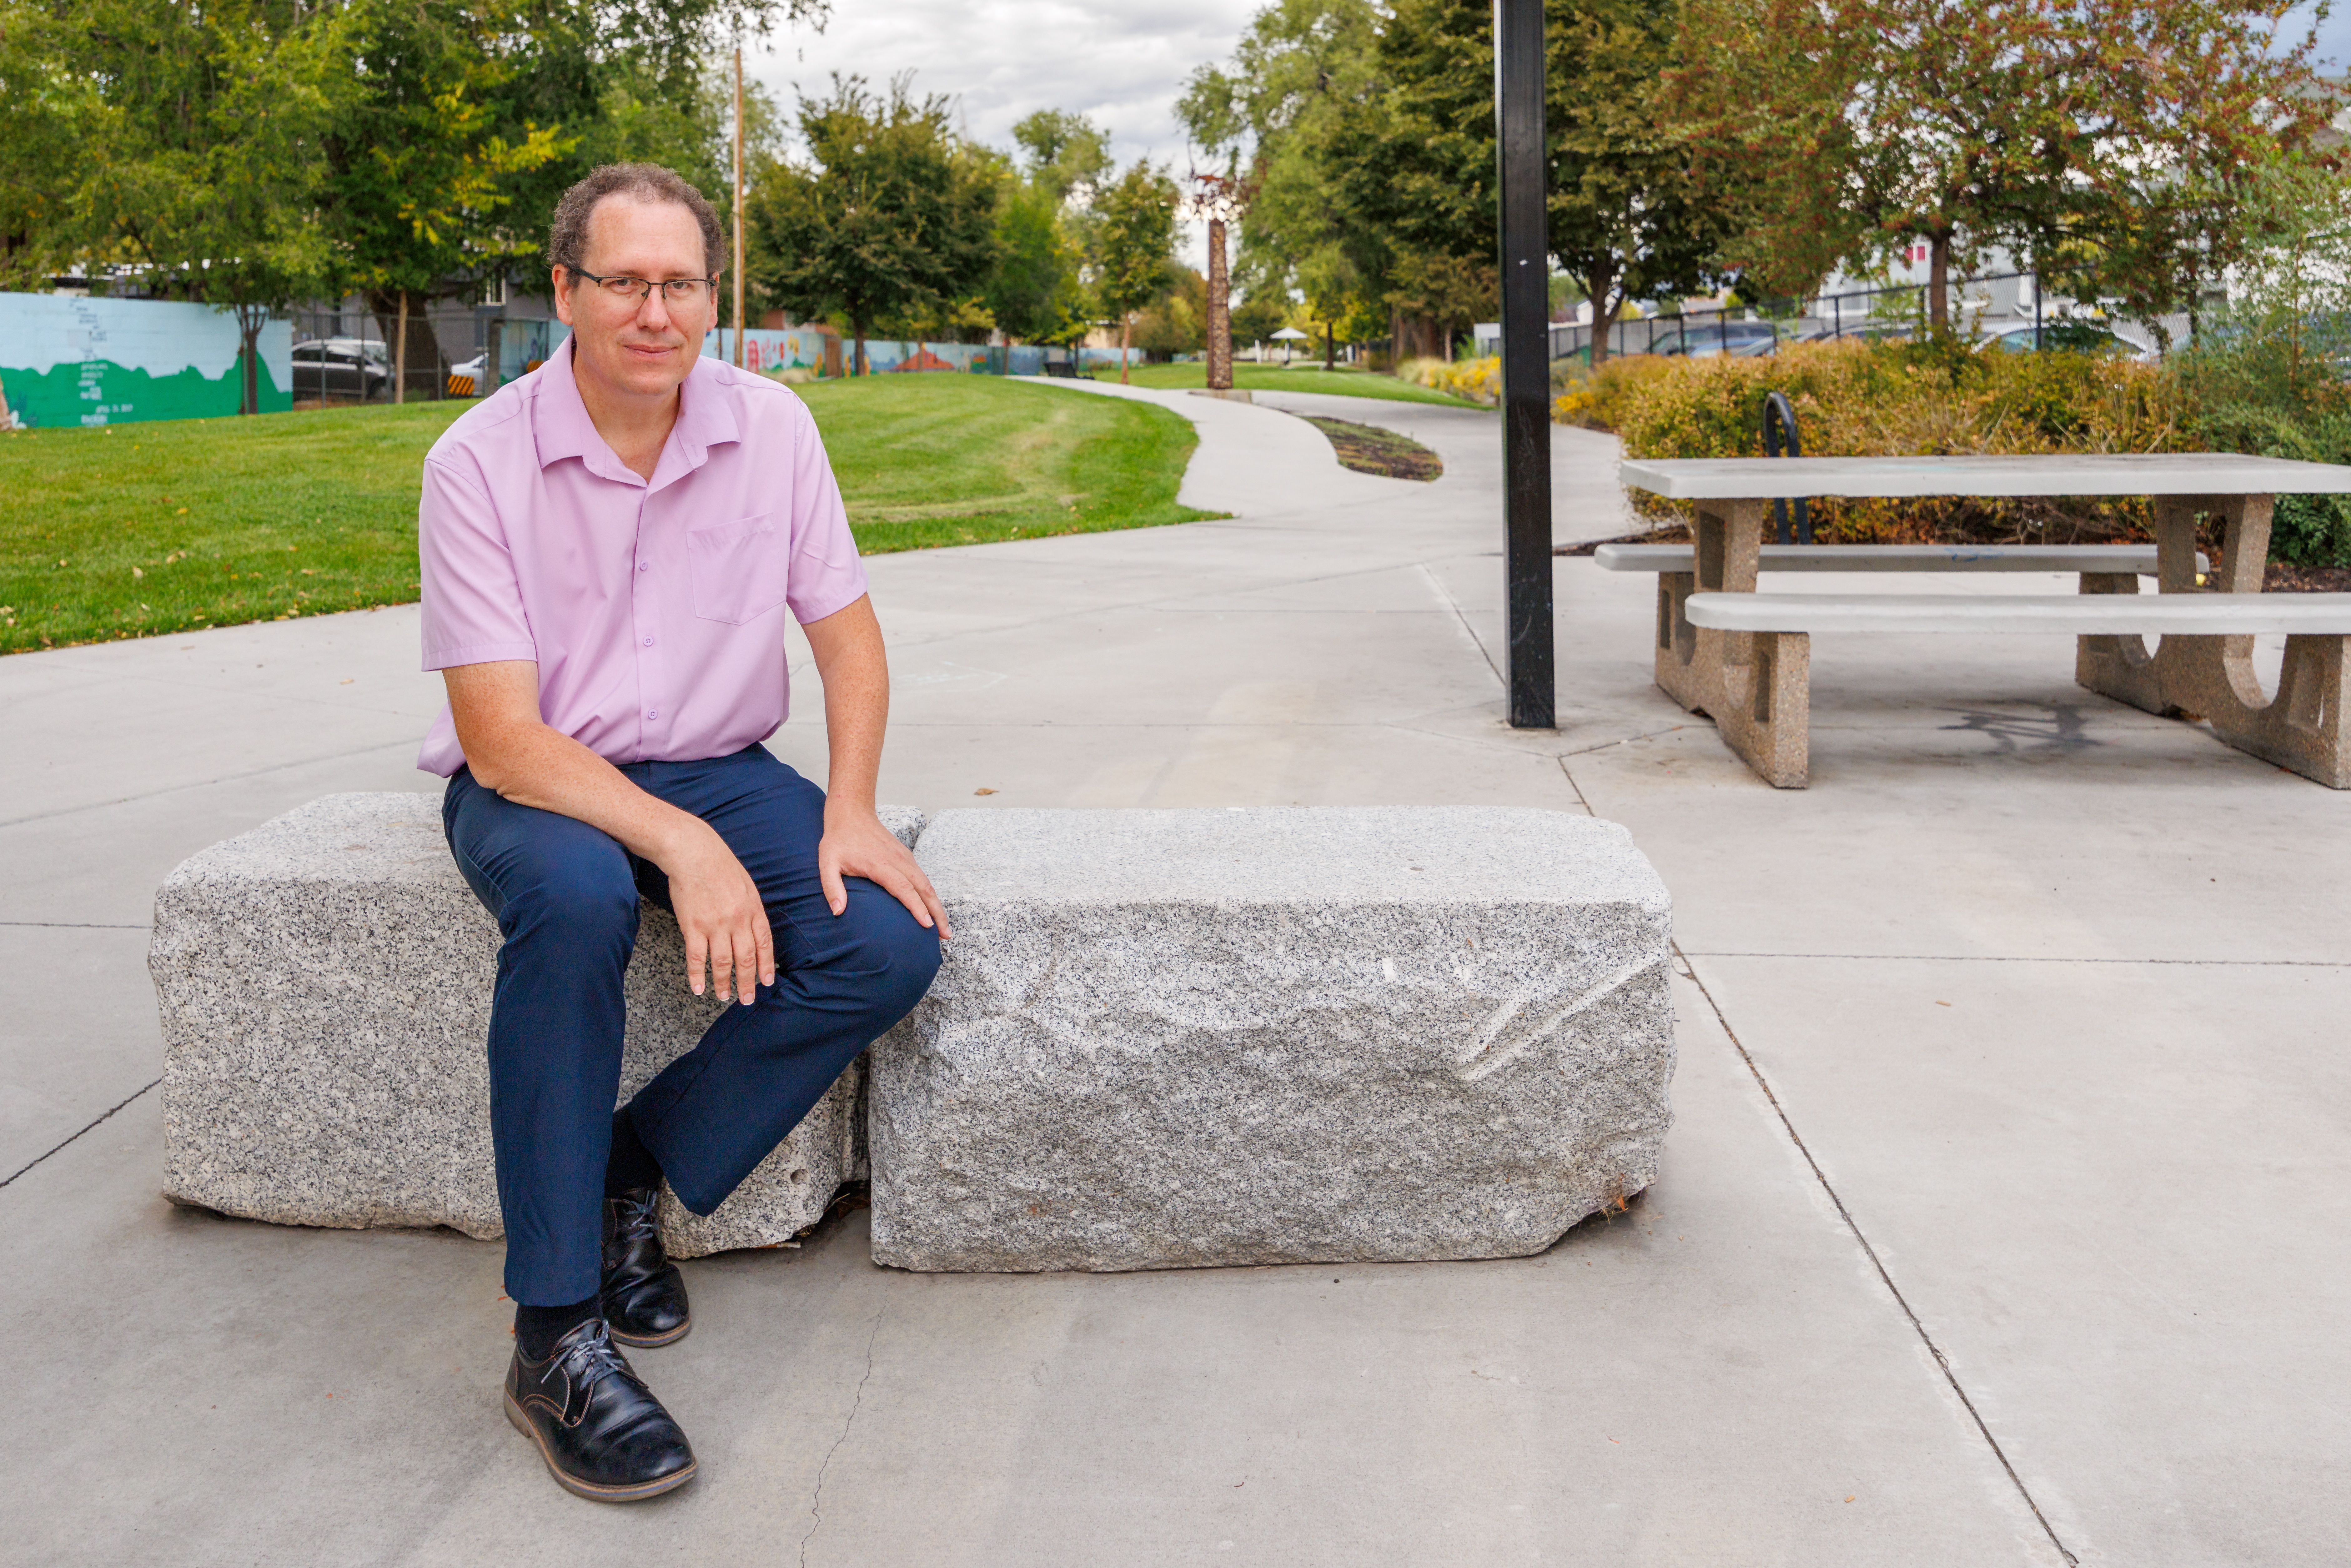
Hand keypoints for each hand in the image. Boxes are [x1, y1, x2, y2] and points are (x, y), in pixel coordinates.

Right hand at [661, 822, 775, 1004]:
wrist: (693, 852)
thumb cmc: (719, 865)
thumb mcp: (745, 885)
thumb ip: (750, 909)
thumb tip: (754, 930)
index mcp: (753, 909)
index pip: (764, 944)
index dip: (766, 965)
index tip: (767, 982)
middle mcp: (738, 920)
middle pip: (747, 958)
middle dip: (748, 982)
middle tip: (747, 999)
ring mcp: (715, 924)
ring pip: (723, 962)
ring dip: (724, 983)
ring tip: (723, 996)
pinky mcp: (693, 925)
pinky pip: (696, 957)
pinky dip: (697, 975)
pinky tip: (698, 988)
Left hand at [819, 802, 949, 938]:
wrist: (851, 813)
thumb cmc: (838, 840)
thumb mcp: (827, 862)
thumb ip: (831, 887)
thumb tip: (838, 912)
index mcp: (880, 864)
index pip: (904, 888)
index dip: (917, 907)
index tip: (927, 925)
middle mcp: (898, 860)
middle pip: (924, 888)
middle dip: (937, 912)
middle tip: (945, 935)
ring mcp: (904, 857)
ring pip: (927, 883)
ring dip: (937, 905)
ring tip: (944, 928)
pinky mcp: (906, 856)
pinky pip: (923, 877)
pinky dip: (930, 894)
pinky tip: (932, 907)